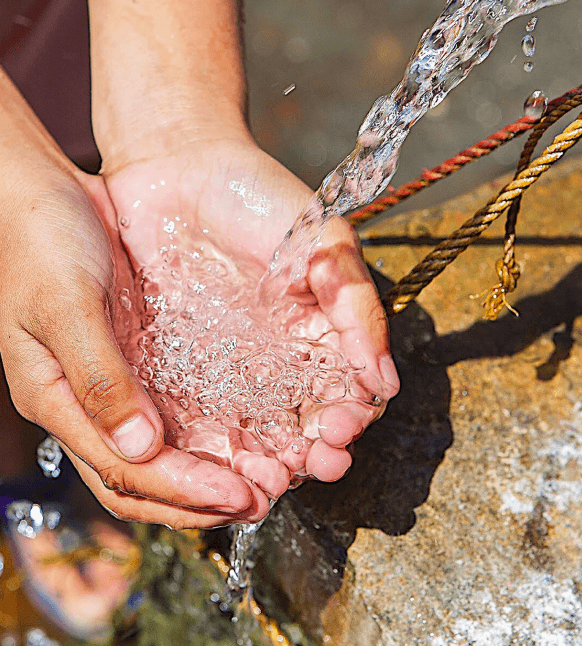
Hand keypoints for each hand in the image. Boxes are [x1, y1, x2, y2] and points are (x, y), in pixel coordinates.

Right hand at [0, 155, 267, 527]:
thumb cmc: (39, 240)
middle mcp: (87, 401)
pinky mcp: (138, 357)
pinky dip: (206, 431)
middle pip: (142, 479)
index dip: (180, 491)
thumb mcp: (65, 305)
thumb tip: (140, 448)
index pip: (122, 471)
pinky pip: (174, 408)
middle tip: (260, 501)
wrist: (44, 193)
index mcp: (58, 398)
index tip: (234, 496)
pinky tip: (242, 433)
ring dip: (208, 474)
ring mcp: (113, 382)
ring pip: (160, 452)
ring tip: (261, 480)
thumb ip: (99, 375)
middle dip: (199, 500)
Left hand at [104, 129, 399, 498]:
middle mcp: (278, 360)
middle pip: (303, 427)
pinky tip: (215, 461)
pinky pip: (198, 419)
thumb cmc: (258, 196)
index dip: (350, 420)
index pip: (346, 395)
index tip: (341, 429)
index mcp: (319, 334)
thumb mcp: (322, 241)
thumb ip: (356, 306)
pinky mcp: (179, 369)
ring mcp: (229, 368)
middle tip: (310, 465)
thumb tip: (384, 381)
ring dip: (265, 464)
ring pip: (253, 433)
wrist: (177, 166)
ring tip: (267, 479)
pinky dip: (210, 449)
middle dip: (312, 455)